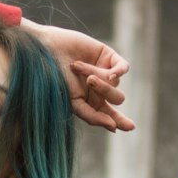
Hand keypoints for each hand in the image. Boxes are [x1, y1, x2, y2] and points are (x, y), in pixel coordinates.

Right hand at [20, 19, 134, 132]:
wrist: (46, 50)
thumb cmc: (55, 79)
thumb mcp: (73, 102)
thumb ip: (93, 116)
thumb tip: (114, 127)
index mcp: (92, 103)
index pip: (112, 116)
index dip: (122, 122)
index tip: (131, 127)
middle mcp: (100, 89)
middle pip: (117, 98)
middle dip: (105, 91)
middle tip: (89, 81)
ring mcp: (104, 72)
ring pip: (116, 82)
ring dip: (98, 76)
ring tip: (77, 66)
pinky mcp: (107, 56)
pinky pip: (123, 67)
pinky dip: (120, 70)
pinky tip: (112, 72)